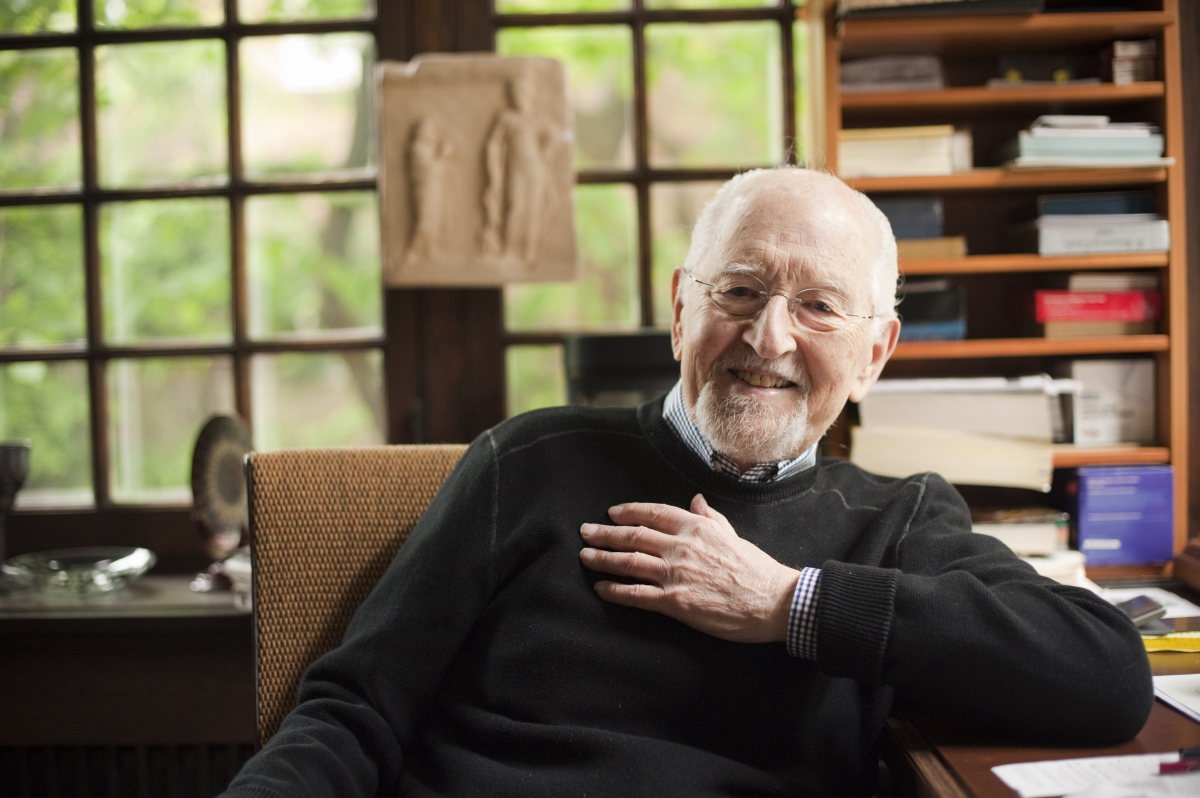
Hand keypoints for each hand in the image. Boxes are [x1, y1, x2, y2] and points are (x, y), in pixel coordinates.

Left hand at [579, 494, 799, 643]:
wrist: (773, 601)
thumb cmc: (757, 569)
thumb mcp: (733, 534)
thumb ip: (710, 518)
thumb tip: (695, 500)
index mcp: (697, 528)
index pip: (653, 513)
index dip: (628, 512)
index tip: (612, 514)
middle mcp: (682, 547)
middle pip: (633, 536)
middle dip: (605, 533)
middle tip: (586, 532)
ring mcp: (676, 574)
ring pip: (629, 562)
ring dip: (603, 558)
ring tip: (585, 556)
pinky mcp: (675, 602)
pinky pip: (637, 594)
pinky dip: (615, 590)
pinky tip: (601, 588)